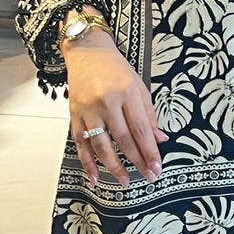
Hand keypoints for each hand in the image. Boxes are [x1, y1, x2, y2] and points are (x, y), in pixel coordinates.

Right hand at [64, 35, 167, 187]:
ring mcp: (88, 110)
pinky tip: (95, 177)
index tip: (156, 168)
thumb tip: (159, 139)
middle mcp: (107, 102)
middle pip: (123, 139)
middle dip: (137, 161)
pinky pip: (81, 143)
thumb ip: (149, 115)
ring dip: (114, 167)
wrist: (87, 52)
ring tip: (125, 181)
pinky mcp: (74, 115)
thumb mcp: (139, 86)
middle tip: (146, 177)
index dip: (149, 152)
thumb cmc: (115, 68)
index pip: (141, 129)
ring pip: (101, 145)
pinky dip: (87, 162)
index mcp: (127, 93)